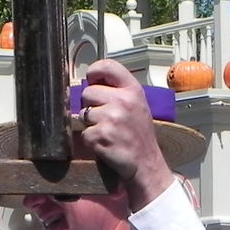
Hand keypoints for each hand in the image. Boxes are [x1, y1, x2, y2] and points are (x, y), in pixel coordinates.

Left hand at [79, 59, 173, 208]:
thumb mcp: (137, 105)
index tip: (92, 80)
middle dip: (90, 105)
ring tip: (107, 131)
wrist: (145, 163)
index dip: (94, 71)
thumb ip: (118, 91)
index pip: (108, 66)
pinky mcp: (101, 136)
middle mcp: (123, 101)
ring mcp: (112, 119)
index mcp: (133, 90)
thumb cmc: (138, 134)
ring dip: (90, 124)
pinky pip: (84, 132)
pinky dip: (91, 140)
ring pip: (83, 113)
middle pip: (87, 92)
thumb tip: (91, 82)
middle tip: (104, 117)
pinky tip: (105, 143)